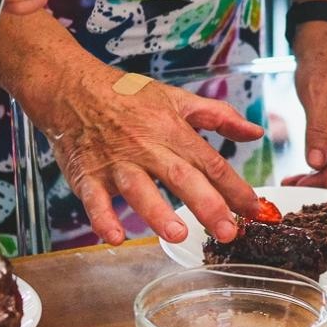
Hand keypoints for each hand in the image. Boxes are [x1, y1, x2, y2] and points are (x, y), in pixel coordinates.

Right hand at [40, 60, 263, 245]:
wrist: (72, 88)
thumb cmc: (127, 97)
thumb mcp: (177, 99)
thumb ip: (219, 116)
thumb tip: (254, 132)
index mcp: (173, 131)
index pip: (211, 162)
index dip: (235, 188)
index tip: (255, 211)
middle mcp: (147, 148)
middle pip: (181, 177)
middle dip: (206, 205)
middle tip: (227, 231)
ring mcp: (116, 163)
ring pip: (138, 189)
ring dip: (157, 212)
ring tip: (176, 234)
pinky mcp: (87, 176)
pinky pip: (94, 200)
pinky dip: (102, 219)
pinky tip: (115, 238)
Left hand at [282, 25, 326, 187]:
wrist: (322, 51)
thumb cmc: (323, 64)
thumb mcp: (318, 94)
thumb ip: (320, 128)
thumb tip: (317, 163)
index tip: (316, 183)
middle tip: (298, 186)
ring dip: (321, 175)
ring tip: (294, 182)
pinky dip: (319, 165)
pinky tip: (301, 173)